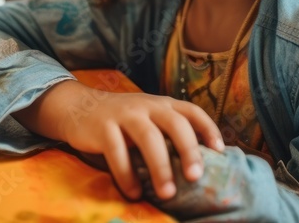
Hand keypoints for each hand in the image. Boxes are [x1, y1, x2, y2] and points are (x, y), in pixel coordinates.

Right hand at [21, 81, 223, 200]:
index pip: (191, 111)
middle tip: (195, 177)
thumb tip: (198, 164)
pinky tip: (133, 192)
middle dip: (188, 150)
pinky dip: (126, 174)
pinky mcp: (102, 127)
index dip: (208, 129)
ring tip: (168, 193)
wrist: (79, 107)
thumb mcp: (148, 118)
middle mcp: (147, 105)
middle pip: (174, 123)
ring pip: (148, 137)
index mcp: (162, 104)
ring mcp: (124, 114)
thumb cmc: (122, 120)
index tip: (220, 151)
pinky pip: (116, 151)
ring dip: (160, 167)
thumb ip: (168, 133)